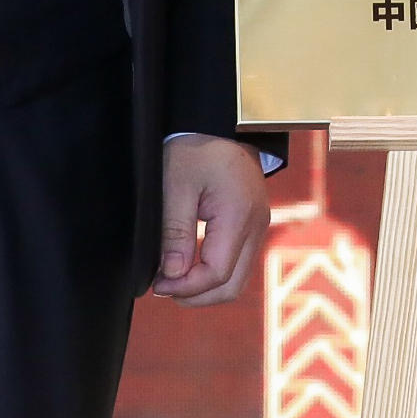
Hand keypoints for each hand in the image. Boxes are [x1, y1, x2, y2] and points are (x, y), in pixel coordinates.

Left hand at [152, 134, 270, 305]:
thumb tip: (173, 276)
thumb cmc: (196, 147)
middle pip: (231, 286)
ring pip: (237, 278)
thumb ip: (176, 233)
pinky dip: (215, 272)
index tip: (158, 284)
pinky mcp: (253, 224)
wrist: (221, 122)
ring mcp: (258, 226)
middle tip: (164, 288)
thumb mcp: (175, 185)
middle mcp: (256, 226)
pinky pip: (238, 262)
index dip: (186, 287)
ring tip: (174, 279)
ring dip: (206, 286)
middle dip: (196, 295)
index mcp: (238, 216)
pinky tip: (190, 264)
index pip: (216, 274)